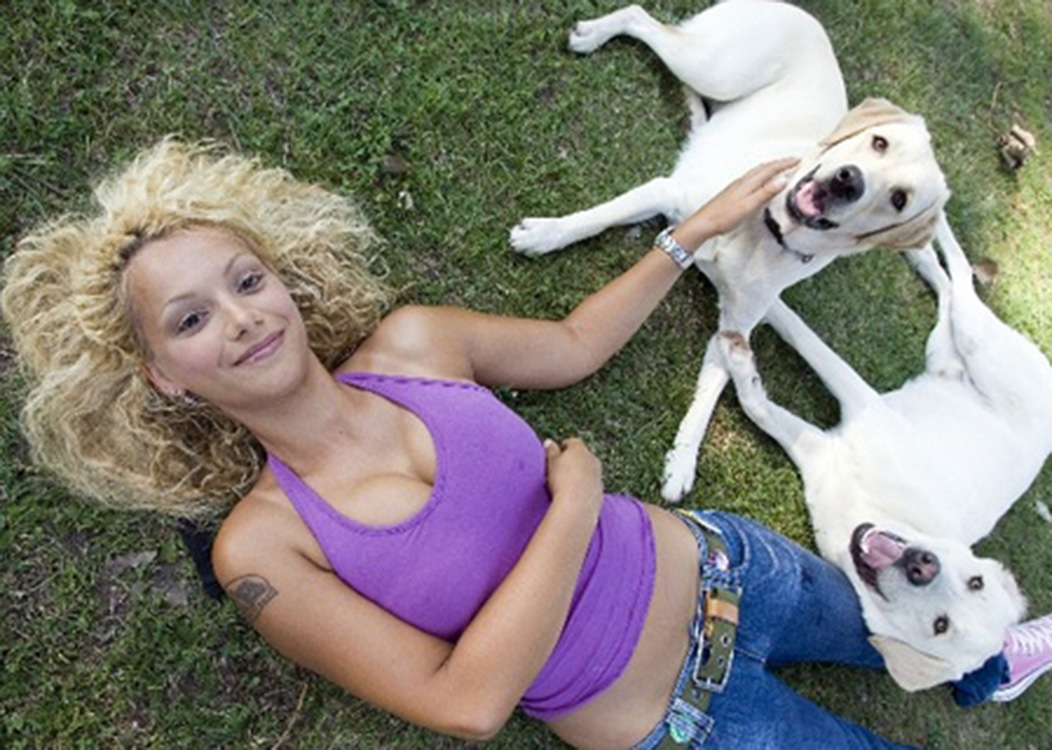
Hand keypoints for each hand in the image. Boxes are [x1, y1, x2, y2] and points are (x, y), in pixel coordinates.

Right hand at [543, 438, 603, 517]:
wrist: (577, 505)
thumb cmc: (561, 481)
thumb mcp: (551, 464)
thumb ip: (551, 451)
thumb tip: (549, 442)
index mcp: (579, 449)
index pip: (573, 442)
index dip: (564, 447)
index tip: (558, 453)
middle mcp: (592, 458)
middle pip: (583, 455)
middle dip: (575, 459)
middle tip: (562, 468)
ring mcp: (598, 474)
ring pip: (589, 469)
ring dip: (581, 472)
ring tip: (568, 482)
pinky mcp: (600, 489)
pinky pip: (592, 483)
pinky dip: (585, 485)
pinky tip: (576, 493)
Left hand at [672, 157, 799, 251]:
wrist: (703, 223)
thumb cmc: (724, 217)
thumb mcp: (748, 206)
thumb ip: (765, 193)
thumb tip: (782, 179)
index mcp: (748, 183)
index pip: (770, 169)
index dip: (784, 164)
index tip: (798, 159)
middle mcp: (742, 181)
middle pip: (763, 167)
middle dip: (779, 162)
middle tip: (792, 160)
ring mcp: (736, 186)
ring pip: (756, 172)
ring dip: (770, 167)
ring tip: (779, 167)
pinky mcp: (732, 192)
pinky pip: (750, 178)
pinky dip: (760, 175)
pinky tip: (759, 181)